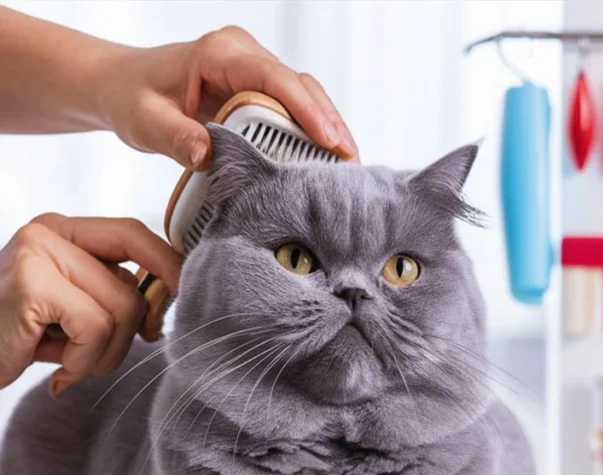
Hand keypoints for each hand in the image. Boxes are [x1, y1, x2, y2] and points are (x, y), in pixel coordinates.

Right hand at [0, 214, 182, 394]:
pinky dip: (83, 362)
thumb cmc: (15, 339)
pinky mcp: (29, 285)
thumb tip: (171, 295)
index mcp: (61, 232)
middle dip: (125, 336)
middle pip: (133, 284)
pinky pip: (95, 329)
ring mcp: (35, 255)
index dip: (169, 263)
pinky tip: (55, 370)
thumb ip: (111, 293)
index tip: (189, 291)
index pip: (133, 233)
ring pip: (120, 310)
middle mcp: (48, 233)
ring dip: (103, 356)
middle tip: (91, 359)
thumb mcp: (69, 310)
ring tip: (68, 364)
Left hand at [97, 25, 358, 168]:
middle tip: (352, 163)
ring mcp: (257, 70)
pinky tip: (330, 161)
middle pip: (302, 87)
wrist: (123, 86)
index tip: (330, 141)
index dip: (307, 110)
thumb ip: (174, 137)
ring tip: (350, 167)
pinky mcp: (262, 90)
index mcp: (221, 53)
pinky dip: (315, 134)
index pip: (275, 79)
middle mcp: (246, 55)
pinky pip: (296, 109)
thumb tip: (207, 155)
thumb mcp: (144, 121)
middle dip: (331, 124)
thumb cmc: (132, 97)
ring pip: (306, 97)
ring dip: (330, 130)